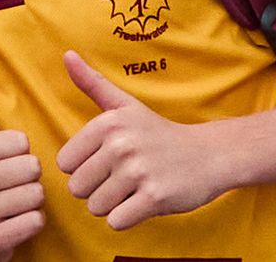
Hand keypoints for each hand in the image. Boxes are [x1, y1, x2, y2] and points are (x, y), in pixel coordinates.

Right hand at [0, 68, 44, 257]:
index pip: (21, 142)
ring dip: (32, 201)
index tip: (3, 165)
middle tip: (10, 187)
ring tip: (13, 204)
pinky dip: (32, 222)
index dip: (20, 155)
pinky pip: (36, 220)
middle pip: (31, 168)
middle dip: (29, 179)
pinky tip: (15, 222)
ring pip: (37, 195)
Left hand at [55, 51, 227, 229]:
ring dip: (113, 205)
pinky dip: (127, 218)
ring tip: (134, 188)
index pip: (65, 164)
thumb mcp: (125, 105)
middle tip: (124, 178)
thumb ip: (92, 83)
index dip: (84, 167)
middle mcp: (120, 145)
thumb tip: (66, 54)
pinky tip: (144, 202)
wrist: (209, 155)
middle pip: (77, 188)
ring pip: (95, 208)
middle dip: (97, 189)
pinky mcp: (155, 197)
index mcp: (107, 123)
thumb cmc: (158, 133)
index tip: (108, 160)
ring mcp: (138, 172)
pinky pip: (116, 222)